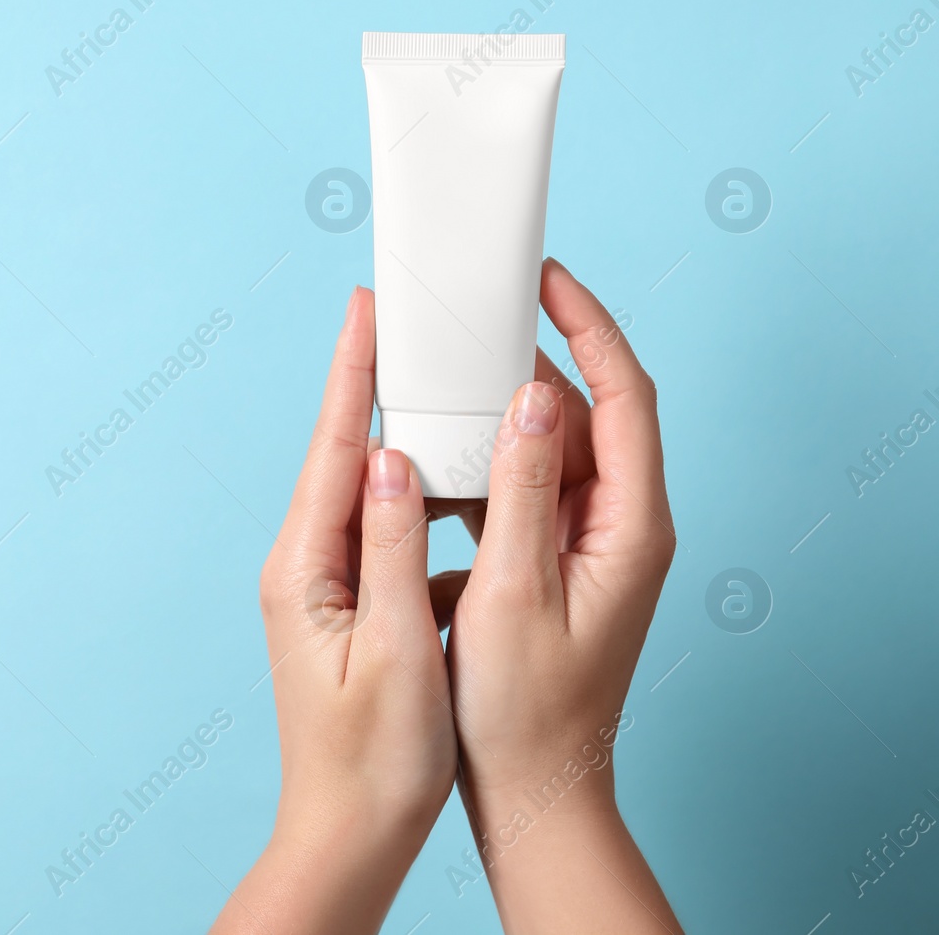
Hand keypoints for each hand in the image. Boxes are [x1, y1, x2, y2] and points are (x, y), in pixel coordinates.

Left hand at [211, 286, 456, 934]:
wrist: (350, 833)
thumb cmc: (375, 762)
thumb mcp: (395, 651)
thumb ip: (391, 549)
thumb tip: (392, 456)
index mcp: (303, 568)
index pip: (334, 447)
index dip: (354, 372)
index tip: (367, 306)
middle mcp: (300, 564)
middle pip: (341, 452)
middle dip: (372, 381)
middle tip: (402, 317)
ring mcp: (319, 582)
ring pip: (361, 486)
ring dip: (395, 432)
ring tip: (429, 377)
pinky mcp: (343, 602)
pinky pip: (376, 525)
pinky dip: (409, 490)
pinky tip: (439, 475)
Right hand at [443, 258, 681, 932]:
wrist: (532, 789)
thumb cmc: (525, 711)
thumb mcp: (515, 593)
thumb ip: (521, 490)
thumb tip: (529, 398)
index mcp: (630, 527)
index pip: (624, 396)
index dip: (590, 326)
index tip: (547, 279)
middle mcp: (620, 526)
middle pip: (583, 415)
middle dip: (529, 366)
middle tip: (470, 328)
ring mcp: (589, 545)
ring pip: (547, 451)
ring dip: (498, 421)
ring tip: (444, 393)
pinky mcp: (556, 563)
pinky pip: (524, 491)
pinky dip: (484, 471)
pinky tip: (438, 471)